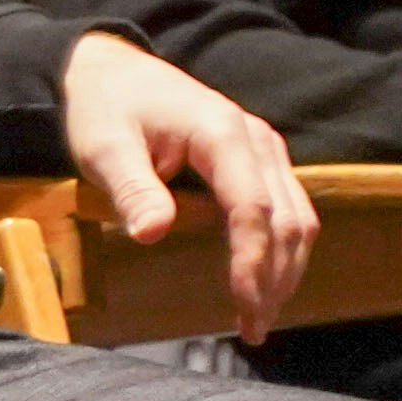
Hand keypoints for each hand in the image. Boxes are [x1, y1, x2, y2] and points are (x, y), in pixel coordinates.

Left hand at [62, 31, 315, 340]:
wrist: (108, 71)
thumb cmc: (105, 108)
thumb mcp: (104, 147)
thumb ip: (132, 188)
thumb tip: (153, 234)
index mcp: (221, 132)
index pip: (253, 208)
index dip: (252, 263)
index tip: (242, 308)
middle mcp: (255, 138)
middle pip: (288, 218)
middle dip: (275, 278)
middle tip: (252, 329)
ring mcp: (262, 148)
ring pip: (298, 217)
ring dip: (285, 269)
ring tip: (260, 316)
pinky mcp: (258, 160)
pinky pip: (287, 209)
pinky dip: (281, 249)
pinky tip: (262, 282)